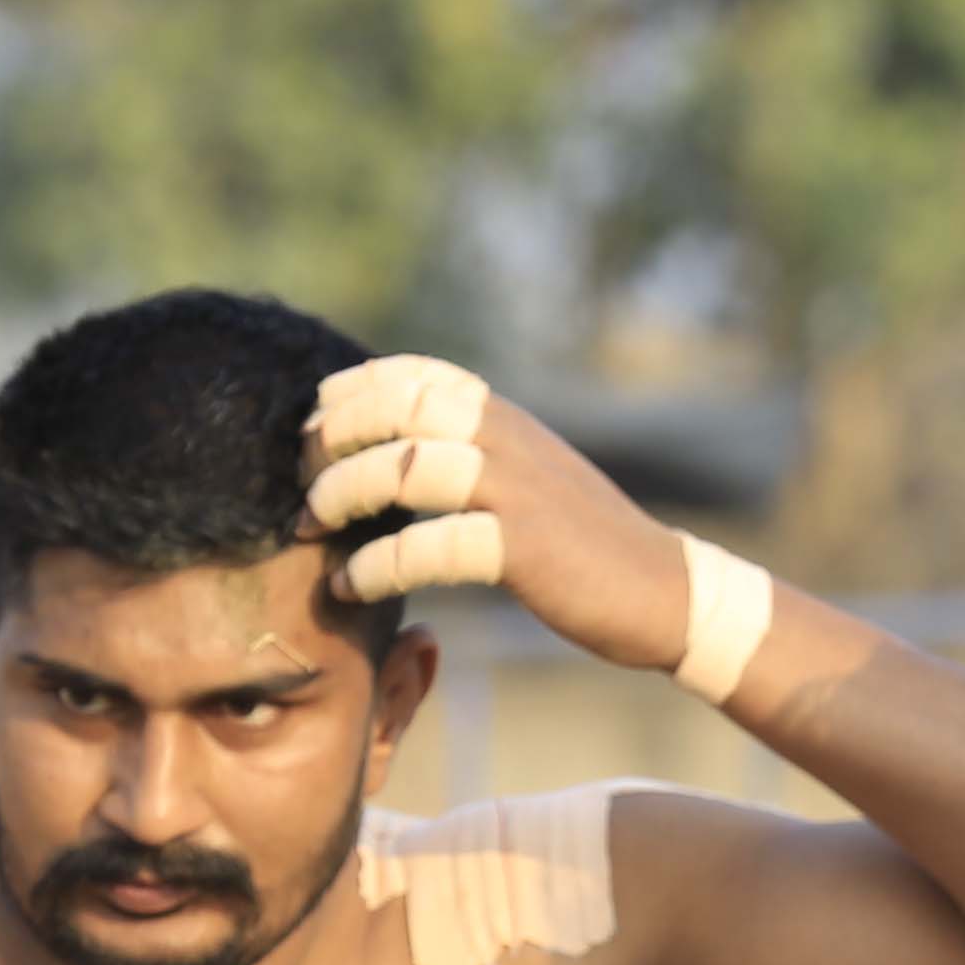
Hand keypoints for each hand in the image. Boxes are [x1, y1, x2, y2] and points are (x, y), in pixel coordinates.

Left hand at [302, 359, 712, 671]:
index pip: (416, 373)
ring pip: (408, 466)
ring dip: (344, 491)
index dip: (352, 389)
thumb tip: (393, 448)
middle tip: (301, 479)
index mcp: (504, 417)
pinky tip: (351, 585)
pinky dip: (378, 564)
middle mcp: (507, 439)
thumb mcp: (526, 476)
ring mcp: (517, 490)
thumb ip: (470, 453)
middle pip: (399, 405)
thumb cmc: (581, 543)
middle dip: (334, 436)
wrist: (663, 591)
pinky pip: (432, 545)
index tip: (313, 422)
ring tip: (310, 525)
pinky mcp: (524, 549)